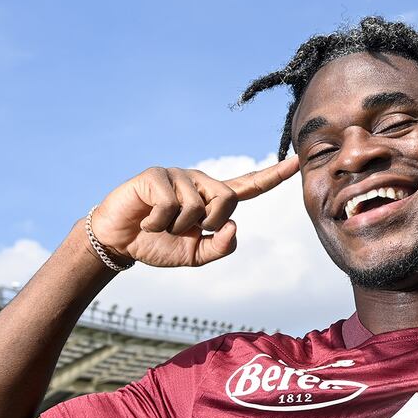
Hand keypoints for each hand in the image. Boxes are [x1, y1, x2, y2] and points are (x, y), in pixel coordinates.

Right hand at [88, 156, 299, 267]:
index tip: (297, 162)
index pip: (249, 185)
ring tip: (160, 224)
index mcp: (213, 199)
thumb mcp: (195, 255)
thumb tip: (233, 225)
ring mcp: (178, 175)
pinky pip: (170, 203)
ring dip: (176, 226)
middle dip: (208, 223)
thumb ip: (220, 246)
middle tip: (184, 230)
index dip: (273, 176)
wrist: (120, 243)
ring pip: (196, 204)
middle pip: (228, 199)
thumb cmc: (158, 245)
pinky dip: (157, 222)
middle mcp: (200, 182)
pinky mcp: (156, 175)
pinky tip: (147, 220)